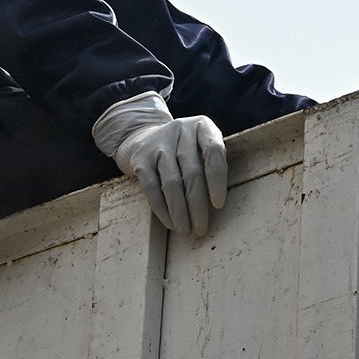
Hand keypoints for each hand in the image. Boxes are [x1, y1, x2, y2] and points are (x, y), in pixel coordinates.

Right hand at [92, 93, 226, 236]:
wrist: (141, 137)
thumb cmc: (182, 150)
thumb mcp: (201, 146)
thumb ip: (211, 165)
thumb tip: (217, 207)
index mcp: (201, 126)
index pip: (213, 151)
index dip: (217, 179)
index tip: (218, 205)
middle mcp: (180, 130)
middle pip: (192, 172)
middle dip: (198, 205)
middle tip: (202, 229)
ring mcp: (158, 143)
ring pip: (172, 183)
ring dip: (180, 212)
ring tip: (186, 231)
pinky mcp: (140, 158)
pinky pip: (152, 188)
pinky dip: (162, 209)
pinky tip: (170, 223)